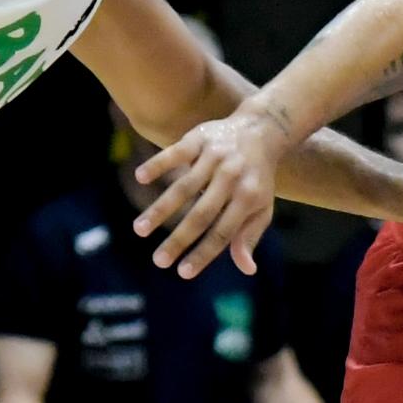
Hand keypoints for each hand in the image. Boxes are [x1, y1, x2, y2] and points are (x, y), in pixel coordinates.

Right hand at [132, 109, 296, 279]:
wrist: (261, 129)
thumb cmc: (258, 178)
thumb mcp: (262, 207)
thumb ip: (249, 236)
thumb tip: (247, 269)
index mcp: (248, 198)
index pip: (223, 233)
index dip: (204, 253)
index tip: (183, 272)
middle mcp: (231, 178)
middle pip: (201, 214)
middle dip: (179, 240)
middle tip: (158, 261)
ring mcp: (214, 157)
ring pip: (184, 187)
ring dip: (160, 209)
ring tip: (140, 230)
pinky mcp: (199, 138)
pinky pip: (175, 153)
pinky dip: (158, 164)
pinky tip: (140, 178)